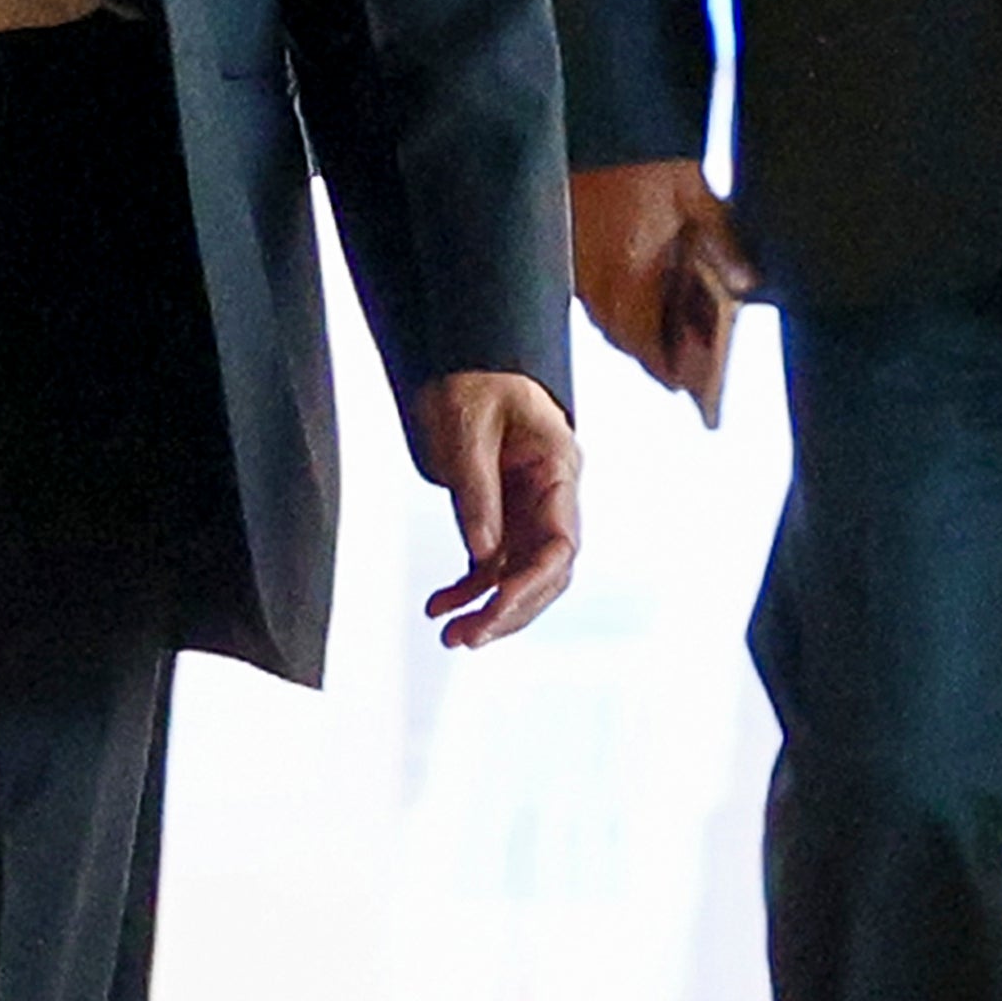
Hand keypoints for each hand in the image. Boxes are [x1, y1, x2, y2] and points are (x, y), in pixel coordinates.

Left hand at [410, 371, 580, 647]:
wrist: (462, 361)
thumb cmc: (471, 381)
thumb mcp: (467, 430)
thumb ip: (477, 491)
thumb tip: (483, 554)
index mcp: (559, 469)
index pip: (561, 543)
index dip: (532, 584)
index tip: (497, 607)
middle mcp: (552, 495)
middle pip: (545, 571)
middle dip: (509, 610)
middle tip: (467, 639)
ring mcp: (528, 508)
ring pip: (519, 575)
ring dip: (488, 608)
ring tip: (450, 636)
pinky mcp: (502, 514)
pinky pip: (492, 562)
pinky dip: (467, 588)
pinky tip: (440, 606)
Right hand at [569, 159, 754, 420]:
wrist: (589, 126)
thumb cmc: (637, 157)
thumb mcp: (695, 195)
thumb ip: (724, 243)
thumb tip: (747, 283)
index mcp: (633, 274)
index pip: (650, 348)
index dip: (672, 372)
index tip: (689, 386)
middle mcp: (599, 282)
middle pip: (628, 341)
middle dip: (656, 355)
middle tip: (684, 365)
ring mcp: (577, 272)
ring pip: (608, 321)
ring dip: (637, 330)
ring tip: (667, 330)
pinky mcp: (565, 257)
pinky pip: (593, 296)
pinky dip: (617, 303)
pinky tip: (637, 288)